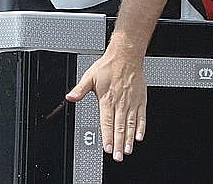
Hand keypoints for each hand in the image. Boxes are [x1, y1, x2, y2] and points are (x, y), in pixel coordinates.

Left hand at [66, 45, 146, 160]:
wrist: (126, 56)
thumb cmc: (109, 66)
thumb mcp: (90, 76)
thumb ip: (80, 89)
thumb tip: (70, 97)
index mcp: (107, 99)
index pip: (107, 122)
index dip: (108, 136)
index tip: (108, 148)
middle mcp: (120, 102)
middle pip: (120, 127)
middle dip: (119, 143)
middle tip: (118, 156)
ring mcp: (132, 102)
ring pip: (131, 124)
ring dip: (130, 138)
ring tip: (128, 150)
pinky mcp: (141, 99)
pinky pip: (142, 116)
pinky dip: (141, 127)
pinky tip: (139, 136)